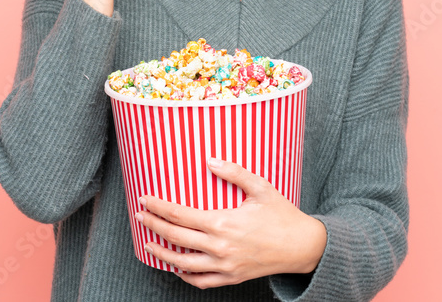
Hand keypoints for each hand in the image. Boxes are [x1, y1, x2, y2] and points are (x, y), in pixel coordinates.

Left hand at [135, 158, 326, 288]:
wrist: (303, 247)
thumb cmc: (283, 215)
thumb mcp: (261, 188)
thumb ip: (234, 173)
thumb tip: (210, 160)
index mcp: (224, 223)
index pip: (180, 215)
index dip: (158, 208)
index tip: (145, 200)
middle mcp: (220, 247)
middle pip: (175, 237)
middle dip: (152, 226)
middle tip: (139, 216)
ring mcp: (225, 266)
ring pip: (183, 264)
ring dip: (162, 253)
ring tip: (148, 243)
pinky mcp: (232, 277)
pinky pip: (202, 281)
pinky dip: (185, 275)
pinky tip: (177, 267)